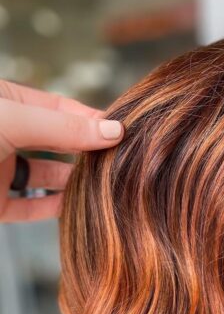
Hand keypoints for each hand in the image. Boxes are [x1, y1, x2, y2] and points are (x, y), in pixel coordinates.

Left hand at [0, 79, 123, 221]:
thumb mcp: (14, 121)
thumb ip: (62, 127)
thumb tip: (112, 131)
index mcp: (7, 104)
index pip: (58, 108)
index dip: (90, 119)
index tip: (122, 131)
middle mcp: (7, 136)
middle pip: (57, 142)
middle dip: (87, 150)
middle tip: (120, 158)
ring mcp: (2, 170)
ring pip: (46, 177)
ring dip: (74, 181)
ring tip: (105, 184)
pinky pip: (30, 207)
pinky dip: (54, 209)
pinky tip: (77, 207)